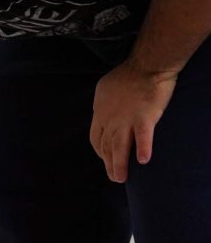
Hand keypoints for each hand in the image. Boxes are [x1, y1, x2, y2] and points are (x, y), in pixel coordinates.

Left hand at [90, 61, 176, 182]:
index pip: (96, 138)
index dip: (100, 152)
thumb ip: (103, 105)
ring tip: (121, 179)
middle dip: (108, 164)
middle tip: (114, 178)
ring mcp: (126, 120)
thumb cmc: (127, 74)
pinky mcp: (144, 118)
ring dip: (119, 166)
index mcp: (100, 113)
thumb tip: (101, 112)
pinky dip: (142, 150)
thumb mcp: (104, 90)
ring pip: (119, 148)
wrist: (147, 64)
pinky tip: (143, 161)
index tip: (104, 159)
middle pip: (106, 147)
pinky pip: (142, 138)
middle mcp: (110, 120)